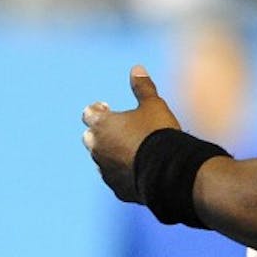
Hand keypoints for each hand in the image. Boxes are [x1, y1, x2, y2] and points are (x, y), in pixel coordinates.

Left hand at [81, 66, 182, 202]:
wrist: (168, 170)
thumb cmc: (158, 132)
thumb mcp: (153, 105)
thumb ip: (142, 87)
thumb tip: (136, 68)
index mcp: (102, 125)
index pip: (89, 113)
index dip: (97, 109)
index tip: (107, 107)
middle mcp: (98, 148)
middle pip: (90, 137)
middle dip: (101, 132)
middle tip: (117, 128)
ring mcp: (105, 170)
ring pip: (101, 159)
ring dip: (111, 153)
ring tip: (130, 149)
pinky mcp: (116, 188)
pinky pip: (114, 177)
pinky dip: (122, 171)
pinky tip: (137, 167)